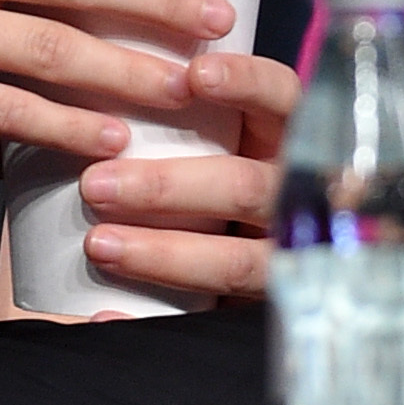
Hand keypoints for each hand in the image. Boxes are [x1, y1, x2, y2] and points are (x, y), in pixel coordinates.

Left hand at [76, 56, 297, 307]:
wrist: (302, 281)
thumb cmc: (237, 185)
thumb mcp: (242, 145)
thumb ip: (199, 119)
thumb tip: (110, 81)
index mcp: (295, 144)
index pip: (287, 102)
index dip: (248, 86)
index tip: (195, 76)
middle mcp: (306, 202)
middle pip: (247, 189)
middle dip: (167, 186)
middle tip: (97, 184)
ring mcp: (296, 263)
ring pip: (237, 261)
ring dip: (163, 253)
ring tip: (99, 245)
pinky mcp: (274, 313)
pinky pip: (215, 327)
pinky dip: (151, 322)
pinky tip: (105, 316)